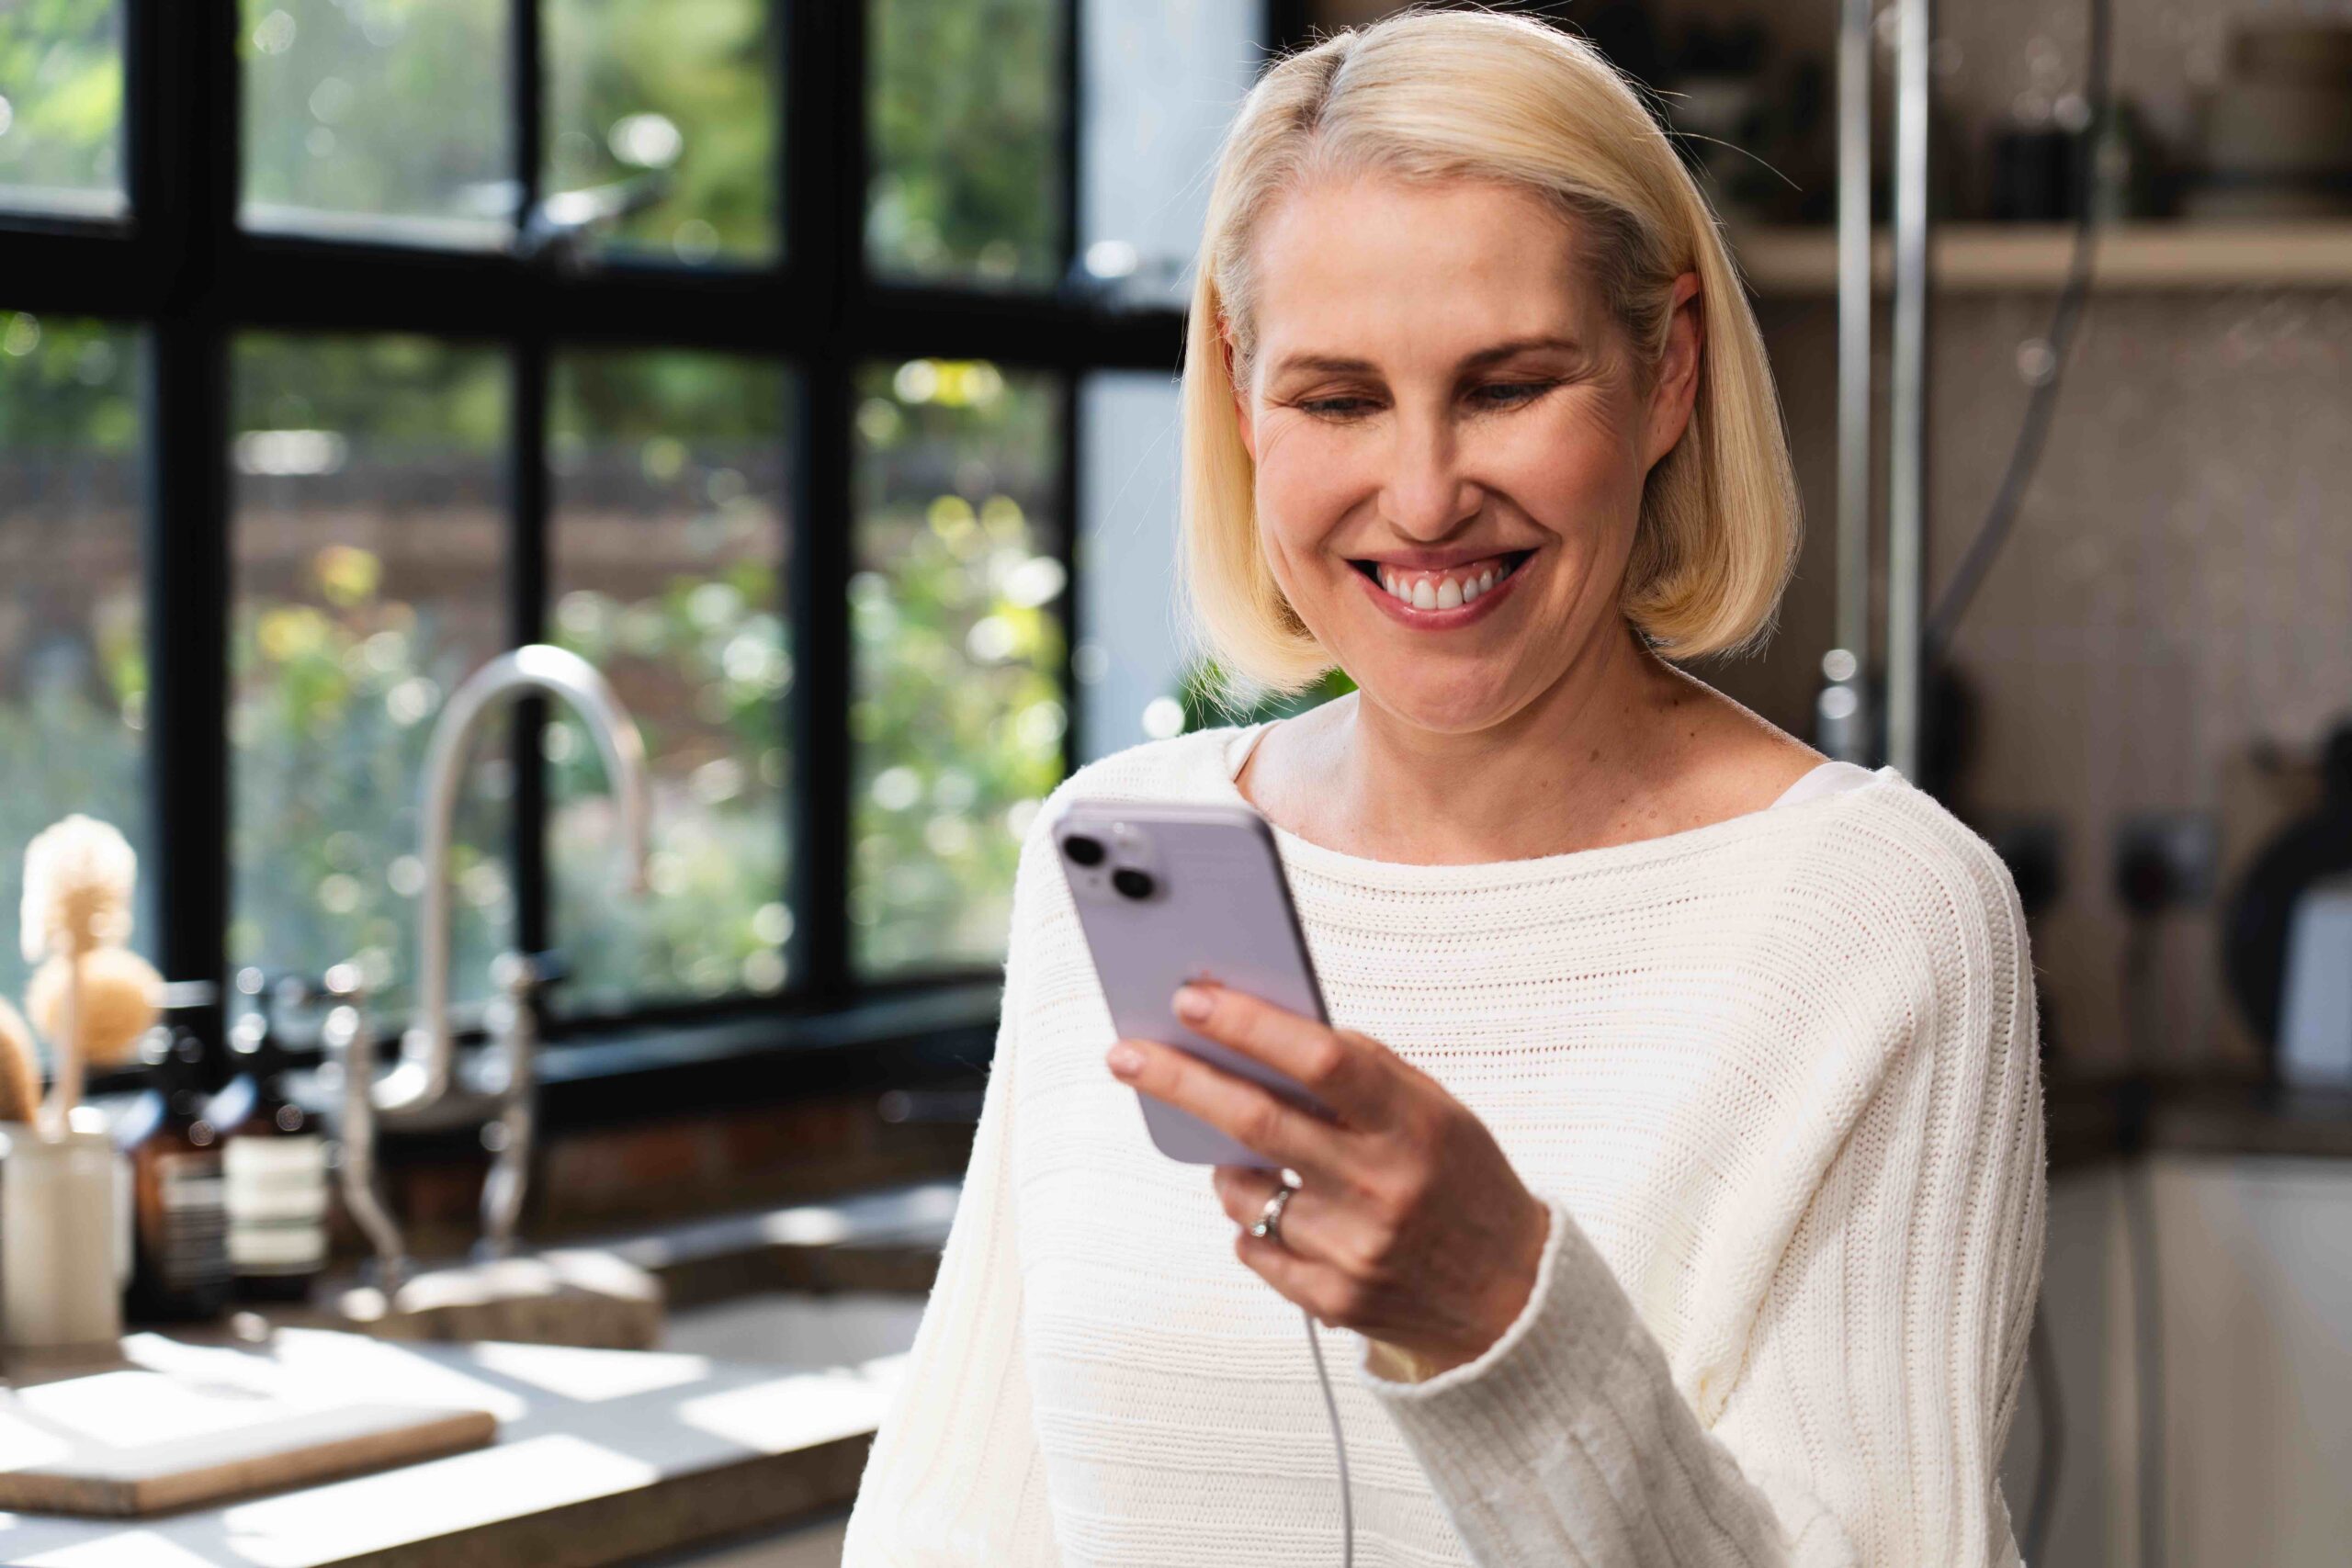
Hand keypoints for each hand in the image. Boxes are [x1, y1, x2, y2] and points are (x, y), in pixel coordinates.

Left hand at [1107, 982, 1550, 1375]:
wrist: (1513, 1300)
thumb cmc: (1462, 1183)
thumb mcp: (1438, 1112)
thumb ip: (1364, 1072)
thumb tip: (1266, 1027)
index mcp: (1417, 1124)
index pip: (1324, 1060)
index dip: (1251, 1025)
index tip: (1191, 999)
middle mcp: (1385, 1186)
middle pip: (1257, 1123)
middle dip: (1181, 1081)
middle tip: (1127, 1055)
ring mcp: (1355, 1250)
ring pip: (1242, 1191)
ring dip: (1227, 1166)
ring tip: (1252, 1159)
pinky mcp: (1332, 1300)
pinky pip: (1251, 1247)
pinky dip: (1252, 1222)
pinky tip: (1289, 1215)